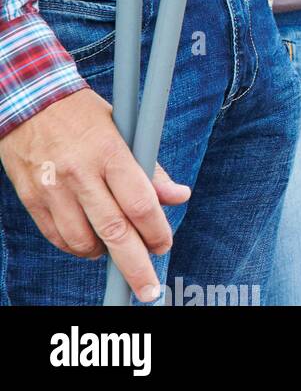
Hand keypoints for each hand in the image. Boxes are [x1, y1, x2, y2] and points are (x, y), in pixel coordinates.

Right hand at [0, 88, 190, 301]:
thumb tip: (179, 196)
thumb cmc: (85, 114)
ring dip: (104, 254)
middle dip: (135, 265)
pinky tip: (90, 243)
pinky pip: (57, 237)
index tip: (165, 245)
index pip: (139, 201)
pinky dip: (77, 247)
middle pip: (114, 230)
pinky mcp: (33, 199)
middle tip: (149, 288)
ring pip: (83, 240)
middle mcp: (81, 173)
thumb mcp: (124, 129)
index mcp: (110, 151)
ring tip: (117, 250)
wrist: (30, 102)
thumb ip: (150, 168)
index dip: (155, 230)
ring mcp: (54, 189)